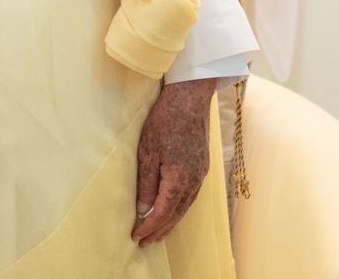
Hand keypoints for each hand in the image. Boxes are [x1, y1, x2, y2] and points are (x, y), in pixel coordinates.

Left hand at [133, 77, 214, 244]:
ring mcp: (200, 174)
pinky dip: (180, 207)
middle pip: (176, 214)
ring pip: (186, 206)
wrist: (189, 98)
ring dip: (171, 221)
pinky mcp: (202, 166)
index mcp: (179, 179)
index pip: (162, 213)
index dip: (149, 227)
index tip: (136, 236)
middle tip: (146, 241)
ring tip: (158, 232)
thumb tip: (143, 209)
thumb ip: (147, 183)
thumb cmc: (165, 121)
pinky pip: (191, 195)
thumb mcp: (147, 152)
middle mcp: (194, 181)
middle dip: (160, 230)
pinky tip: (173, 209)